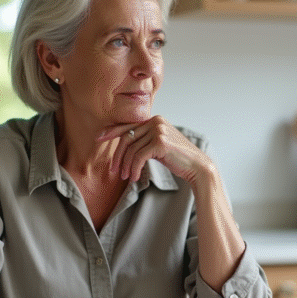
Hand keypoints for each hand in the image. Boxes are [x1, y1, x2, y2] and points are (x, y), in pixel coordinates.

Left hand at [97, 117, 212, 183]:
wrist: (197, 166)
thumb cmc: (177, 158)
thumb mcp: (158, 146)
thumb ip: (144, 140)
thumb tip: (124, 145)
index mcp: (155, 119)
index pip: (129, 125)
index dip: (112, 131)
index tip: (99, 137)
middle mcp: (156, 121)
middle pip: (127, 138)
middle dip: (118, 156)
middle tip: (114, 170)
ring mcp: (158, 130)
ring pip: (131, 149)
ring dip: (126, 166)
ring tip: (126, 177)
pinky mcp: (160, 142)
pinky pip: (139, 157)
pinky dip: (134, 169)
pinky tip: (134, 177)